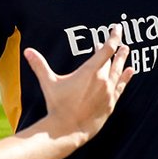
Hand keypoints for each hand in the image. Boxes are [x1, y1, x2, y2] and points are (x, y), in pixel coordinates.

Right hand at [23, 25, 131, 144]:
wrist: (67, 130)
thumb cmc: (58, 106)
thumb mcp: (49, 83)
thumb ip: (40, 65)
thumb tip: (28, 51)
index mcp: (90, 71)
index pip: (106, 49)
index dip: (114, 37)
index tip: (117, 29)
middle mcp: (103, 80)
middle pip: (113, 60)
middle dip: (116, 50)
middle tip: (120, 42)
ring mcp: (108, 92)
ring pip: (119, 72)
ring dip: (122, 61)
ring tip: (126, 51)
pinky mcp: (111, 104)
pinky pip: (121, 87)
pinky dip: (126, 78)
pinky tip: (129, 72)